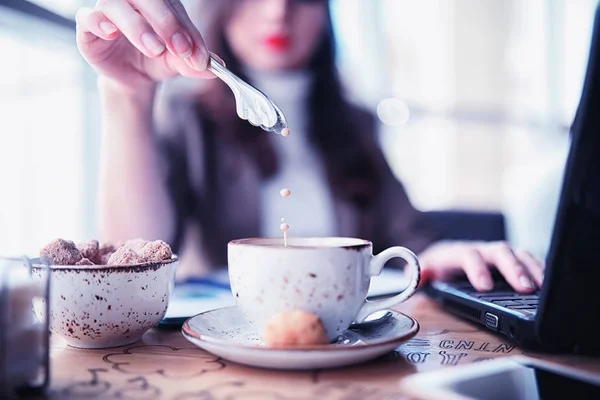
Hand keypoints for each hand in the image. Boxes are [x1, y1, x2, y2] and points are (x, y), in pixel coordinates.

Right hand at [76, 0, 216, 93]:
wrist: (132, 76)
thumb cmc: (156, 60)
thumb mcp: (177, 63)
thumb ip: (193, 63)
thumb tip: (216, 68)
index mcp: (160, 4)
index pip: (175, 10)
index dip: (188, 32)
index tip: (199, 56)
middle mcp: (134, 1)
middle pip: (148, 0)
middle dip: (167, 24)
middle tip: (179, 49)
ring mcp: (108, 10)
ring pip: (117, 5)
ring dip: (137, 26)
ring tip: (154, 48)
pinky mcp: (88, 26)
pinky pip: (87, 16)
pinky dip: (99, 22)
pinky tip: (111, 33)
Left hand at [418, 241, 543, 292]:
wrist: (443, 254)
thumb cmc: (436, 264)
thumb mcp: (422, 267)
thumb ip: (419, 272)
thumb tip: (416, 275)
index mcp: (457, 252)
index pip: (469, 255)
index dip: (477, 269)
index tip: (485, 287)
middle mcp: (480, 249)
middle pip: (499, 252)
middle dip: (513, 268)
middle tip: (525, 288)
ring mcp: (496, 254)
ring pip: (517, 253)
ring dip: (531, 268)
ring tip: (543, 286)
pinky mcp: (509, 261)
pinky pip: (527, 260)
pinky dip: (538, 269)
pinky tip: (548, 282)